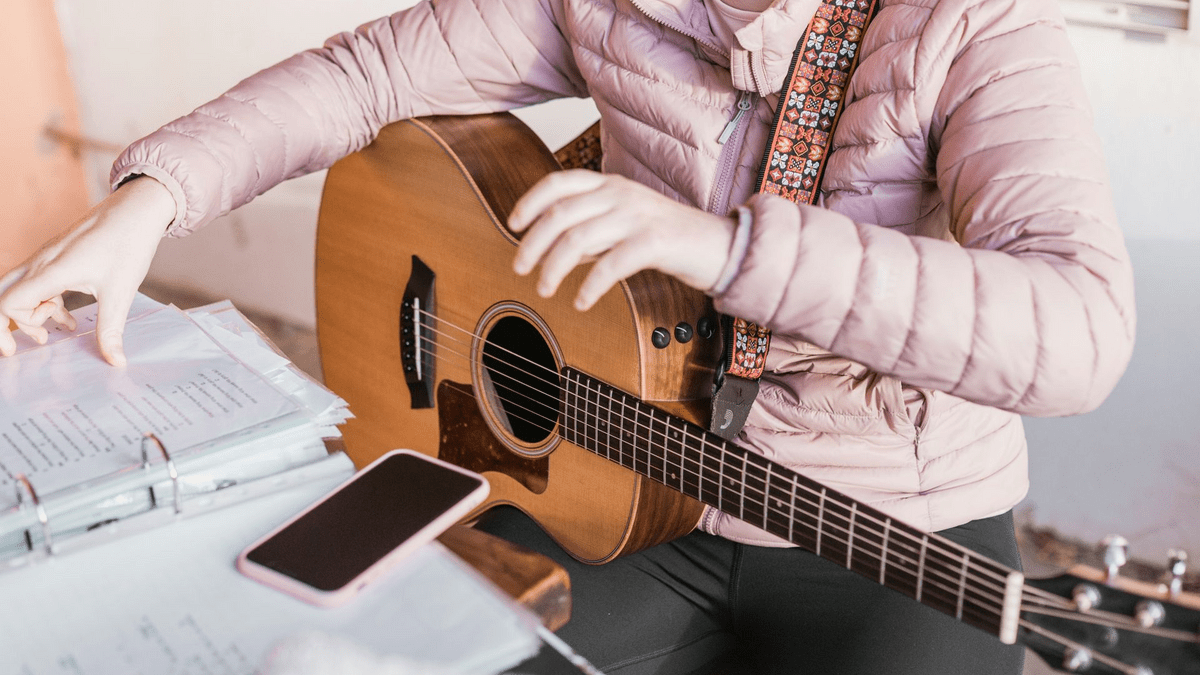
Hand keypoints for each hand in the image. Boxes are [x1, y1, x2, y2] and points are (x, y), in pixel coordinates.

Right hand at [0, 176, 175, 365]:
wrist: (136, 210)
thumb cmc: (128, 245)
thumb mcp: (121, 293)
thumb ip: (111, 330)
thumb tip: (116, 362)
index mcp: (51, 271)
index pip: (8, 302)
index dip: (9, 327)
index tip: (33, 343)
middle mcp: (40, 262)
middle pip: (3, 294)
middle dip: (8, 323)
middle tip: (24, 347)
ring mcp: (45, 257)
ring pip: (17, 288)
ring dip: (29, 312)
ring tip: (51, 332)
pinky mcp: (55, 256)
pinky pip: (35, 282)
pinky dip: (43, 302)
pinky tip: (67, 316)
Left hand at [509, 170, 734, 310]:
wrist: (720, 246)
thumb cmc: (670, 239)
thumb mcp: (625, 224)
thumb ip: (592, 230)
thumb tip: (554, 249)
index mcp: (610, 185)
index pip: (559, 183)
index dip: (530, 202)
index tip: (513, 225)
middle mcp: (620, 194)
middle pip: (560, 214)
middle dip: (532, 244)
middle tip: (520, 269)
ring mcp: (637, 215)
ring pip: (578, 238)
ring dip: (554, 268)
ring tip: (545, 290)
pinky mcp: (654, 241)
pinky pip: (611, 264)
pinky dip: (590, 286)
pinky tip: (581, 302)